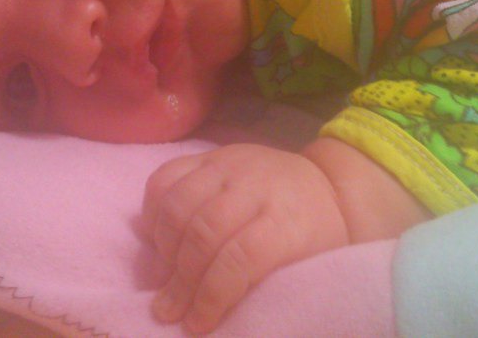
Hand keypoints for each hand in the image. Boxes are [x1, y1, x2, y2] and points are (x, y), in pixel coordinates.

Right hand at [141, 144, 348, 332]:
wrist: (324, 185)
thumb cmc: (316, 238)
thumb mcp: (310, 266)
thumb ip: (271, 288)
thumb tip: (223, 320)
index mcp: (289, 219)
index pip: (241, 258)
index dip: (213, 295)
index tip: (197, 324)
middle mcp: (257, 185)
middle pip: (204, 232)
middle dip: (182, 280)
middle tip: (171, 310)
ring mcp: (229, 164)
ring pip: (177, 204)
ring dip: (164, 249)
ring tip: (167, 277)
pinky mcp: (208, 156)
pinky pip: (164, 179)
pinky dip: (153, 213)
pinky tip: (161, 241)